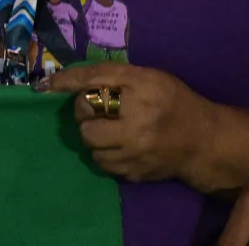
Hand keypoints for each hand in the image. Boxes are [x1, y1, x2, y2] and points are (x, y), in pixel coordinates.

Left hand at [49, 61, 219, 186]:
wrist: (204, 140)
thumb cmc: (173, 101)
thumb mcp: (147, 77)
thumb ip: (110, 75)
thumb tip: (66, 79)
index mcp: (141, 91)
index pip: (92, 82)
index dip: (65, 83)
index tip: (44, 86)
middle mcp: (137, 123)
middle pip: (85, 123)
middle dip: (86, 116)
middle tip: (99, 112)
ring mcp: (136, 153)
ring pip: (91, 147)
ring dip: (95, 138)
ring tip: (110, 130)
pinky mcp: (136, 173)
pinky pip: (104, 165)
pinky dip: (106, 155)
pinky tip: (119, 146)